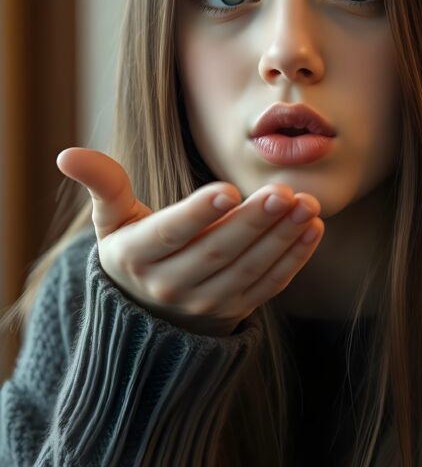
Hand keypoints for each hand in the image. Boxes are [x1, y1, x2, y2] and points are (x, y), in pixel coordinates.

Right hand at [56, 148, 323, 335]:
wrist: (150, 312)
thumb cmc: (134, 247)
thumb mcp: (112, 219)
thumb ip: (102, 184)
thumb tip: (66, 154)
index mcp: (137, 257)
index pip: (169, 234)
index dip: (197, 214)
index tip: (228, 188)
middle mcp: (170, 286)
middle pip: (216, 252)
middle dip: (254, 222)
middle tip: (285, 191)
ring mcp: (206, 304)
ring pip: (248, 271)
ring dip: (282, 238)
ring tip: (307, 204)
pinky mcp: (236, 310)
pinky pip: (269, 285)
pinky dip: (294, 259)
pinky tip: (312, 228)